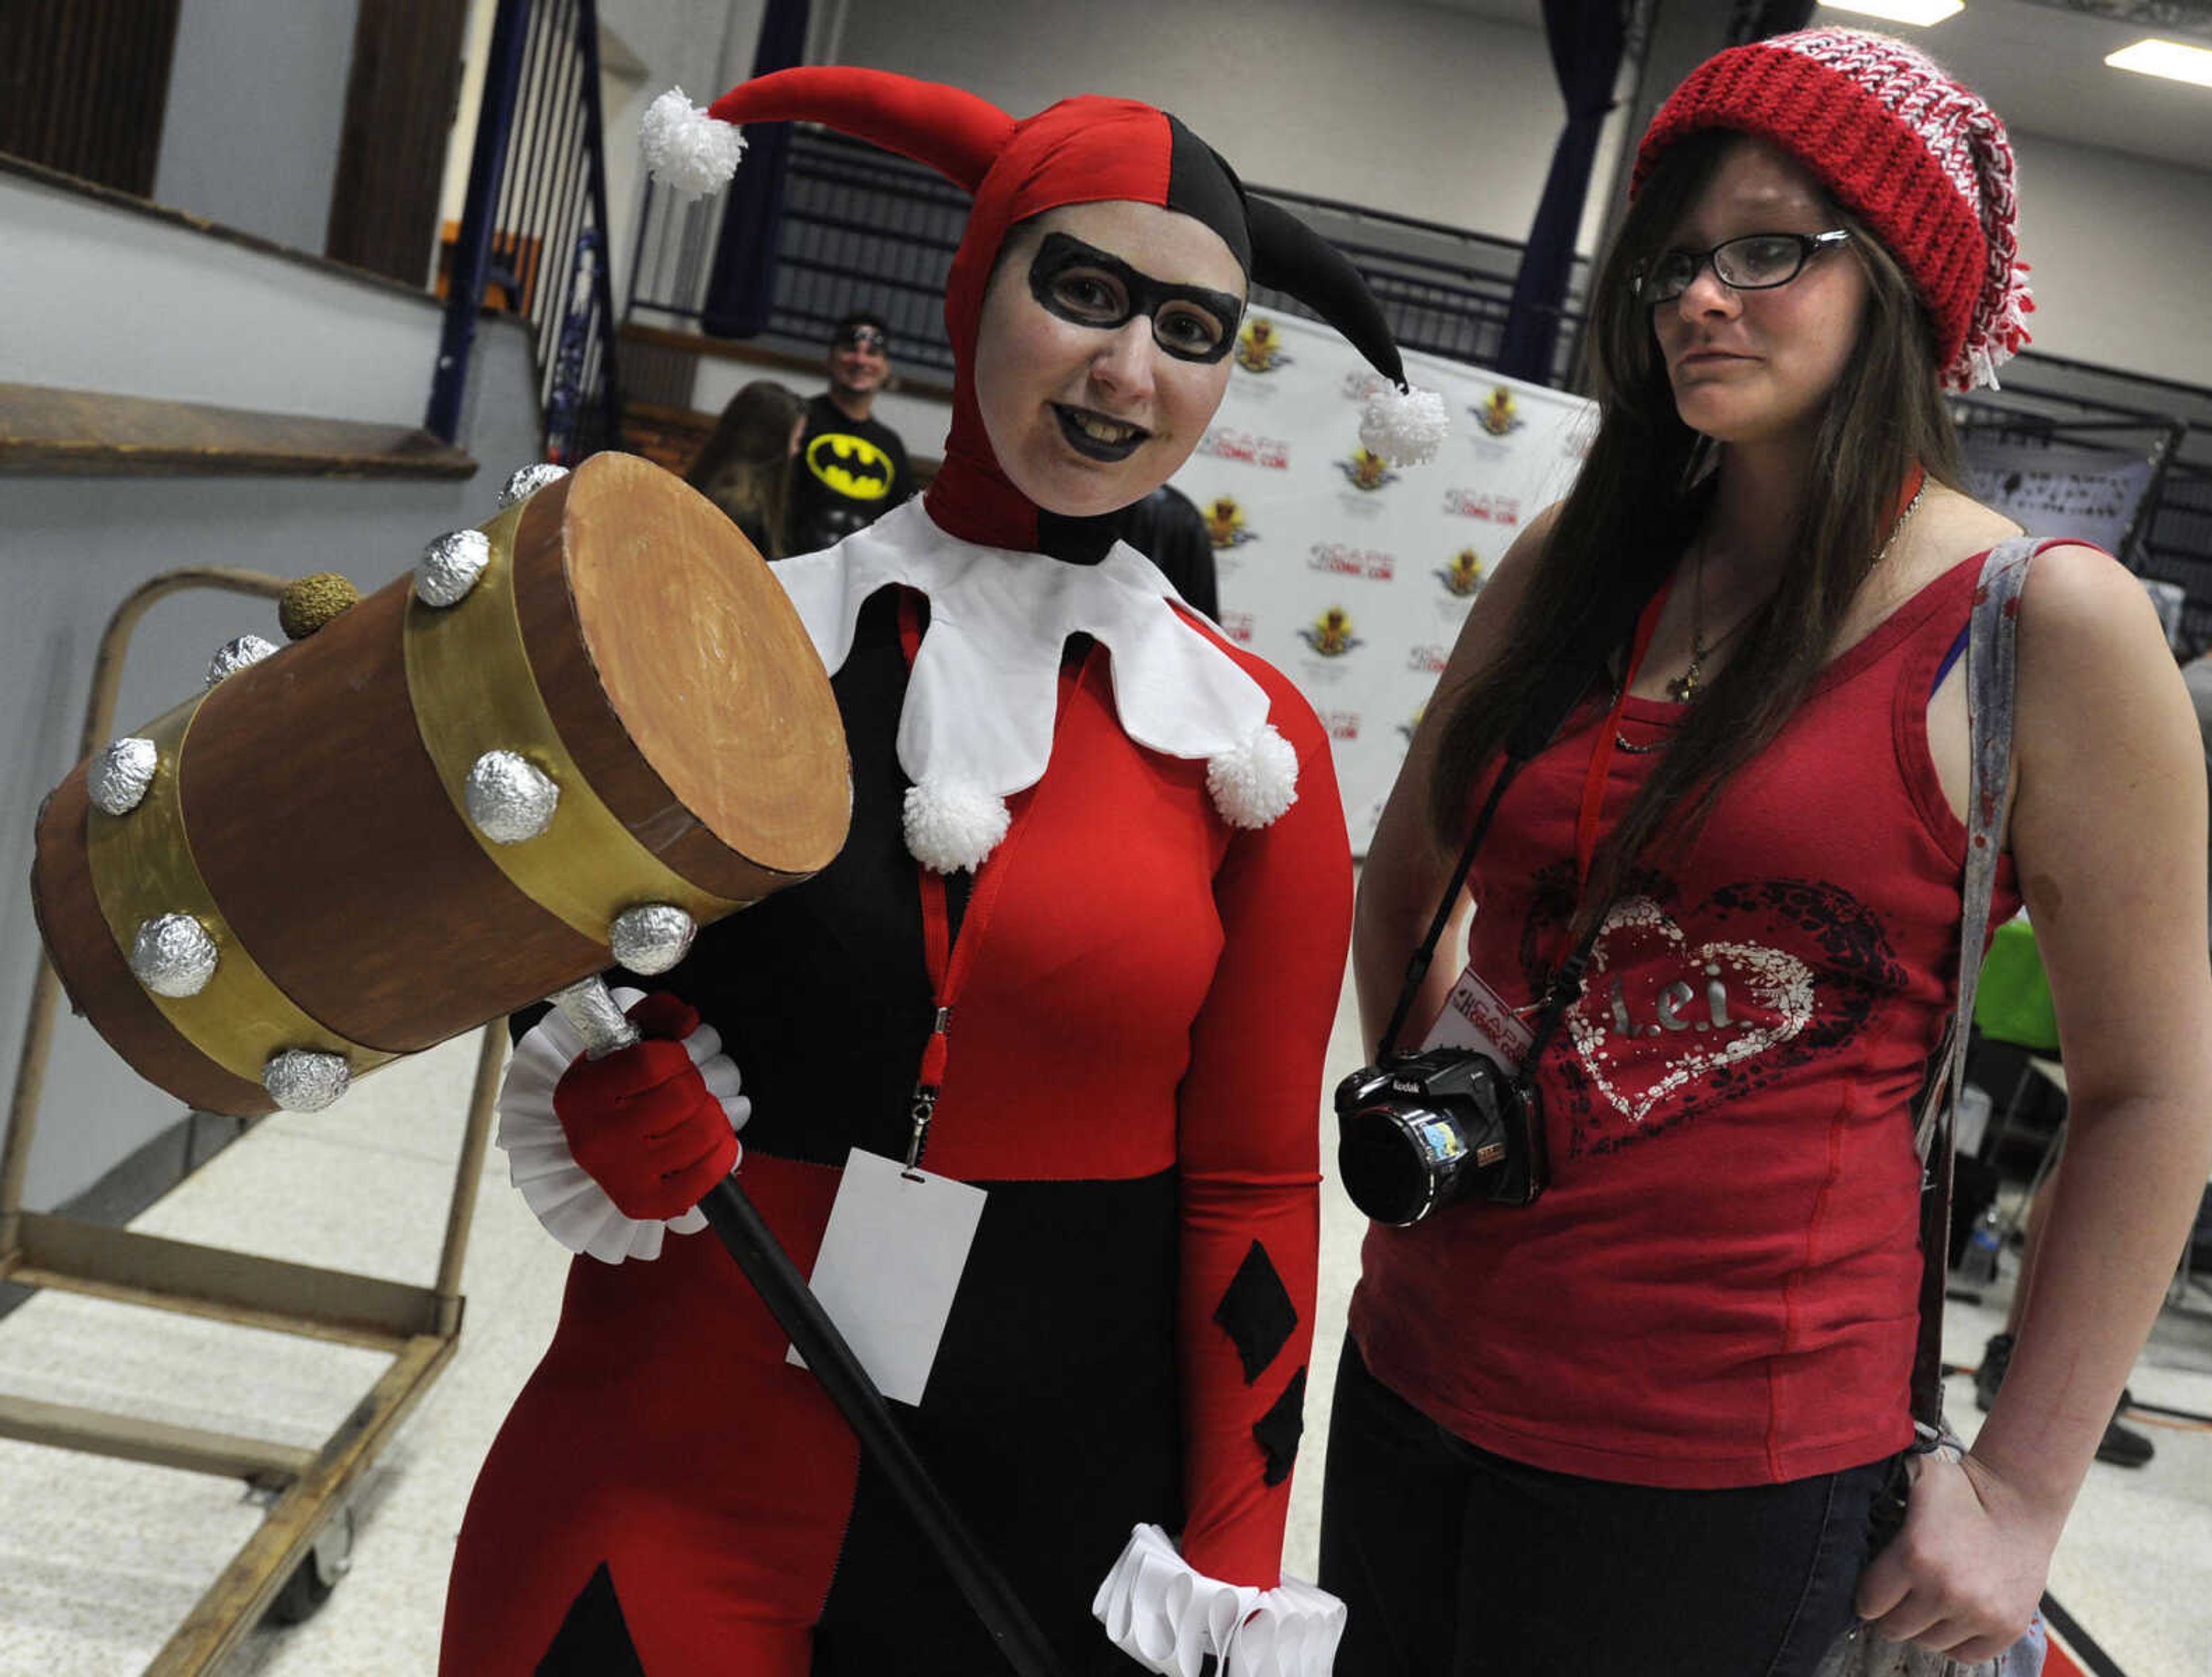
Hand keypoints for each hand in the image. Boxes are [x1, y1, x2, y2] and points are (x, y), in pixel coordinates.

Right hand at [552, 992, 738, 1220]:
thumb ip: (657, 1013)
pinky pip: (707, 1176)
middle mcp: (594, 1138)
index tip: (671, 1060)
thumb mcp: (622, 1041)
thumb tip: (689, 1019)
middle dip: (695, 1084)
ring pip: (702, 1131)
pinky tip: (711, 1143)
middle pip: (684, 1095)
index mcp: (581, 1093)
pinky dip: (722, 1154)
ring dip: (712, 1116)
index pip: (653, 1061)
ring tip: (696, 1114)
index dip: (676, 1055)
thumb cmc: (615, 1089)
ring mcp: (619, 1175)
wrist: (594, 1146)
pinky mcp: (644, 1203)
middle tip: (684, 1089)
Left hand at [1852, 1448, 2060, 1661]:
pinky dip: (1955, 1641)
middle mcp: (1945, 1590)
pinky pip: (1964, 1655)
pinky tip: (1954, 1616)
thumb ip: (1879, 1494)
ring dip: (1923, 1627)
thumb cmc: (1961, 1492)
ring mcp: (1978, 1613)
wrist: (2021, 1505)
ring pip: (1928, 1643)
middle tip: (1900, 1598)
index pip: (1868, 1603)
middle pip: (1895, 1629)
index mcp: (1913, 1555)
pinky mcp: (2006, 1628)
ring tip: (1930, 1601)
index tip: (1875, 1588)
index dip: (1867, 1597)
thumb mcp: (1914, 1480)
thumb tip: (1840, 1497)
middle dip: (1891, 1615)